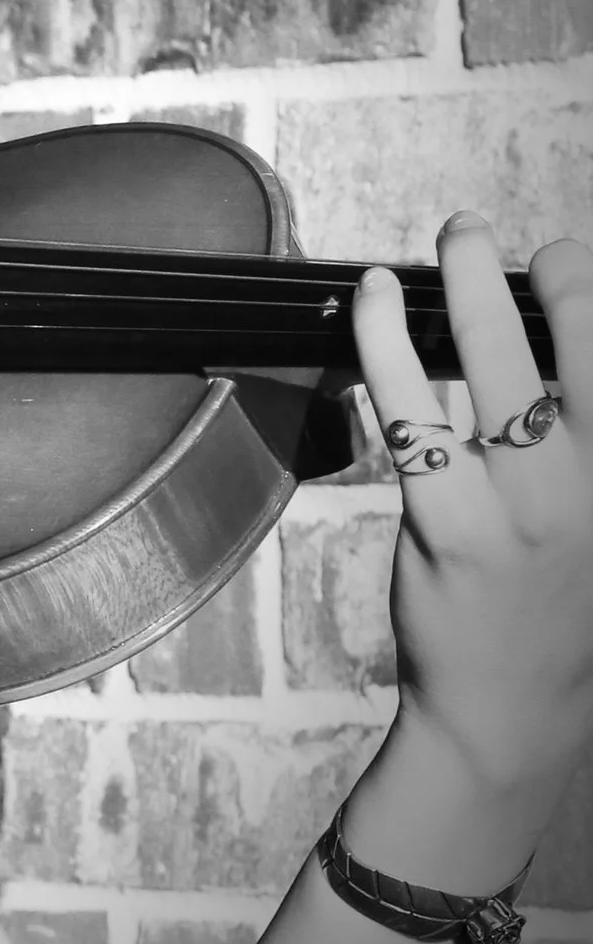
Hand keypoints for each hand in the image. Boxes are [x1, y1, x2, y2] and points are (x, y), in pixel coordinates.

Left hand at [354, 217, 592, 811]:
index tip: (556, 258)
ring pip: (492, 362)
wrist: (513, 710)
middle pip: (576, 343)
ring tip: (438, 245)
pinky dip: (385, 345)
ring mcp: (524, 503)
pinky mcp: (451, 524)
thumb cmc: (552, 603)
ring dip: (459, 286)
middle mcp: (592, 481)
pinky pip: (412, 413)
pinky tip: (372, 304)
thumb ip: (573, 442)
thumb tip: (536, 350)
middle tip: (481, 233)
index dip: (586, 290)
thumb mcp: (591, 515)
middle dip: (533, 272)